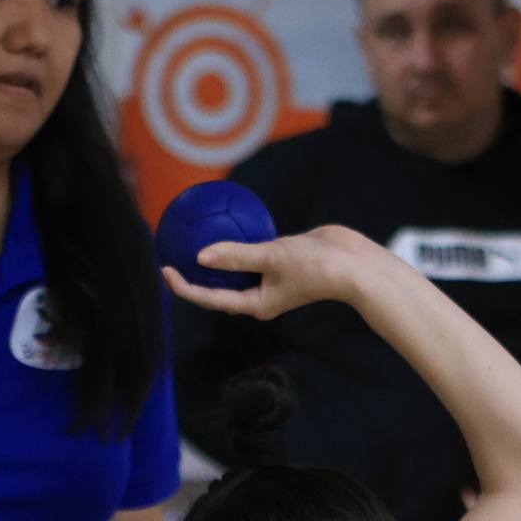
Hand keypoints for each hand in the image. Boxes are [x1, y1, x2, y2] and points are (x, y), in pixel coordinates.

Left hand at [162, 225, 394, 321]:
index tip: (166, 268)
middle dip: (194, 271)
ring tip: (192, 231)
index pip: (211, 298)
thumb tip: (201, 255)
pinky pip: (252, 248)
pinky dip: (239, 238)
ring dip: (216, 252)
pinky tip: (227, 216)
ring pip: (234, 266)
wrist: (354, 264)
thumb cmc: (317, 266)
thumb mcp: (273, 257)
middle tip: (172, 249)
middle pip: (218, 285)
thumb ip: (237, 256)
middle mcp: (259, 295)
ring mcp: (270, 278)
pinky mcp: (280, 260)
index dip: (184, 286)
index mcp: (255, 304)